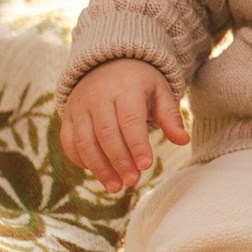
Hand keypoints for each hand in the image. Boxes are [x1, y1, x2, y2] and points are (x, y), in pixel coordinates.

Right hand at [60, 59, 187, 193]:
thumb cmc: (139, 83)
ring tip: (116, 187)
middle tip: (133, 181)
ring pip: (84, 142)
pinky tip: (100, 174)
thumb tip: (183, 141)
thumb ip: (170, 117)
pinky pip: (69, 143)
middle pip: (106, 134)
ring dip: (99, 168)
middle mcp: (98, 98)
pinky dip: (82, 161)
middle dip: (119, 161)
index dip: (137, 145)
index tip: (146, 166)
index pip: (130, 120)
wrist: (107, 64)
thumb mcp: (159, 92)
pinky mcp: (68, 117)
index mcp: (125, 89)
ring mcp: (79, 108)